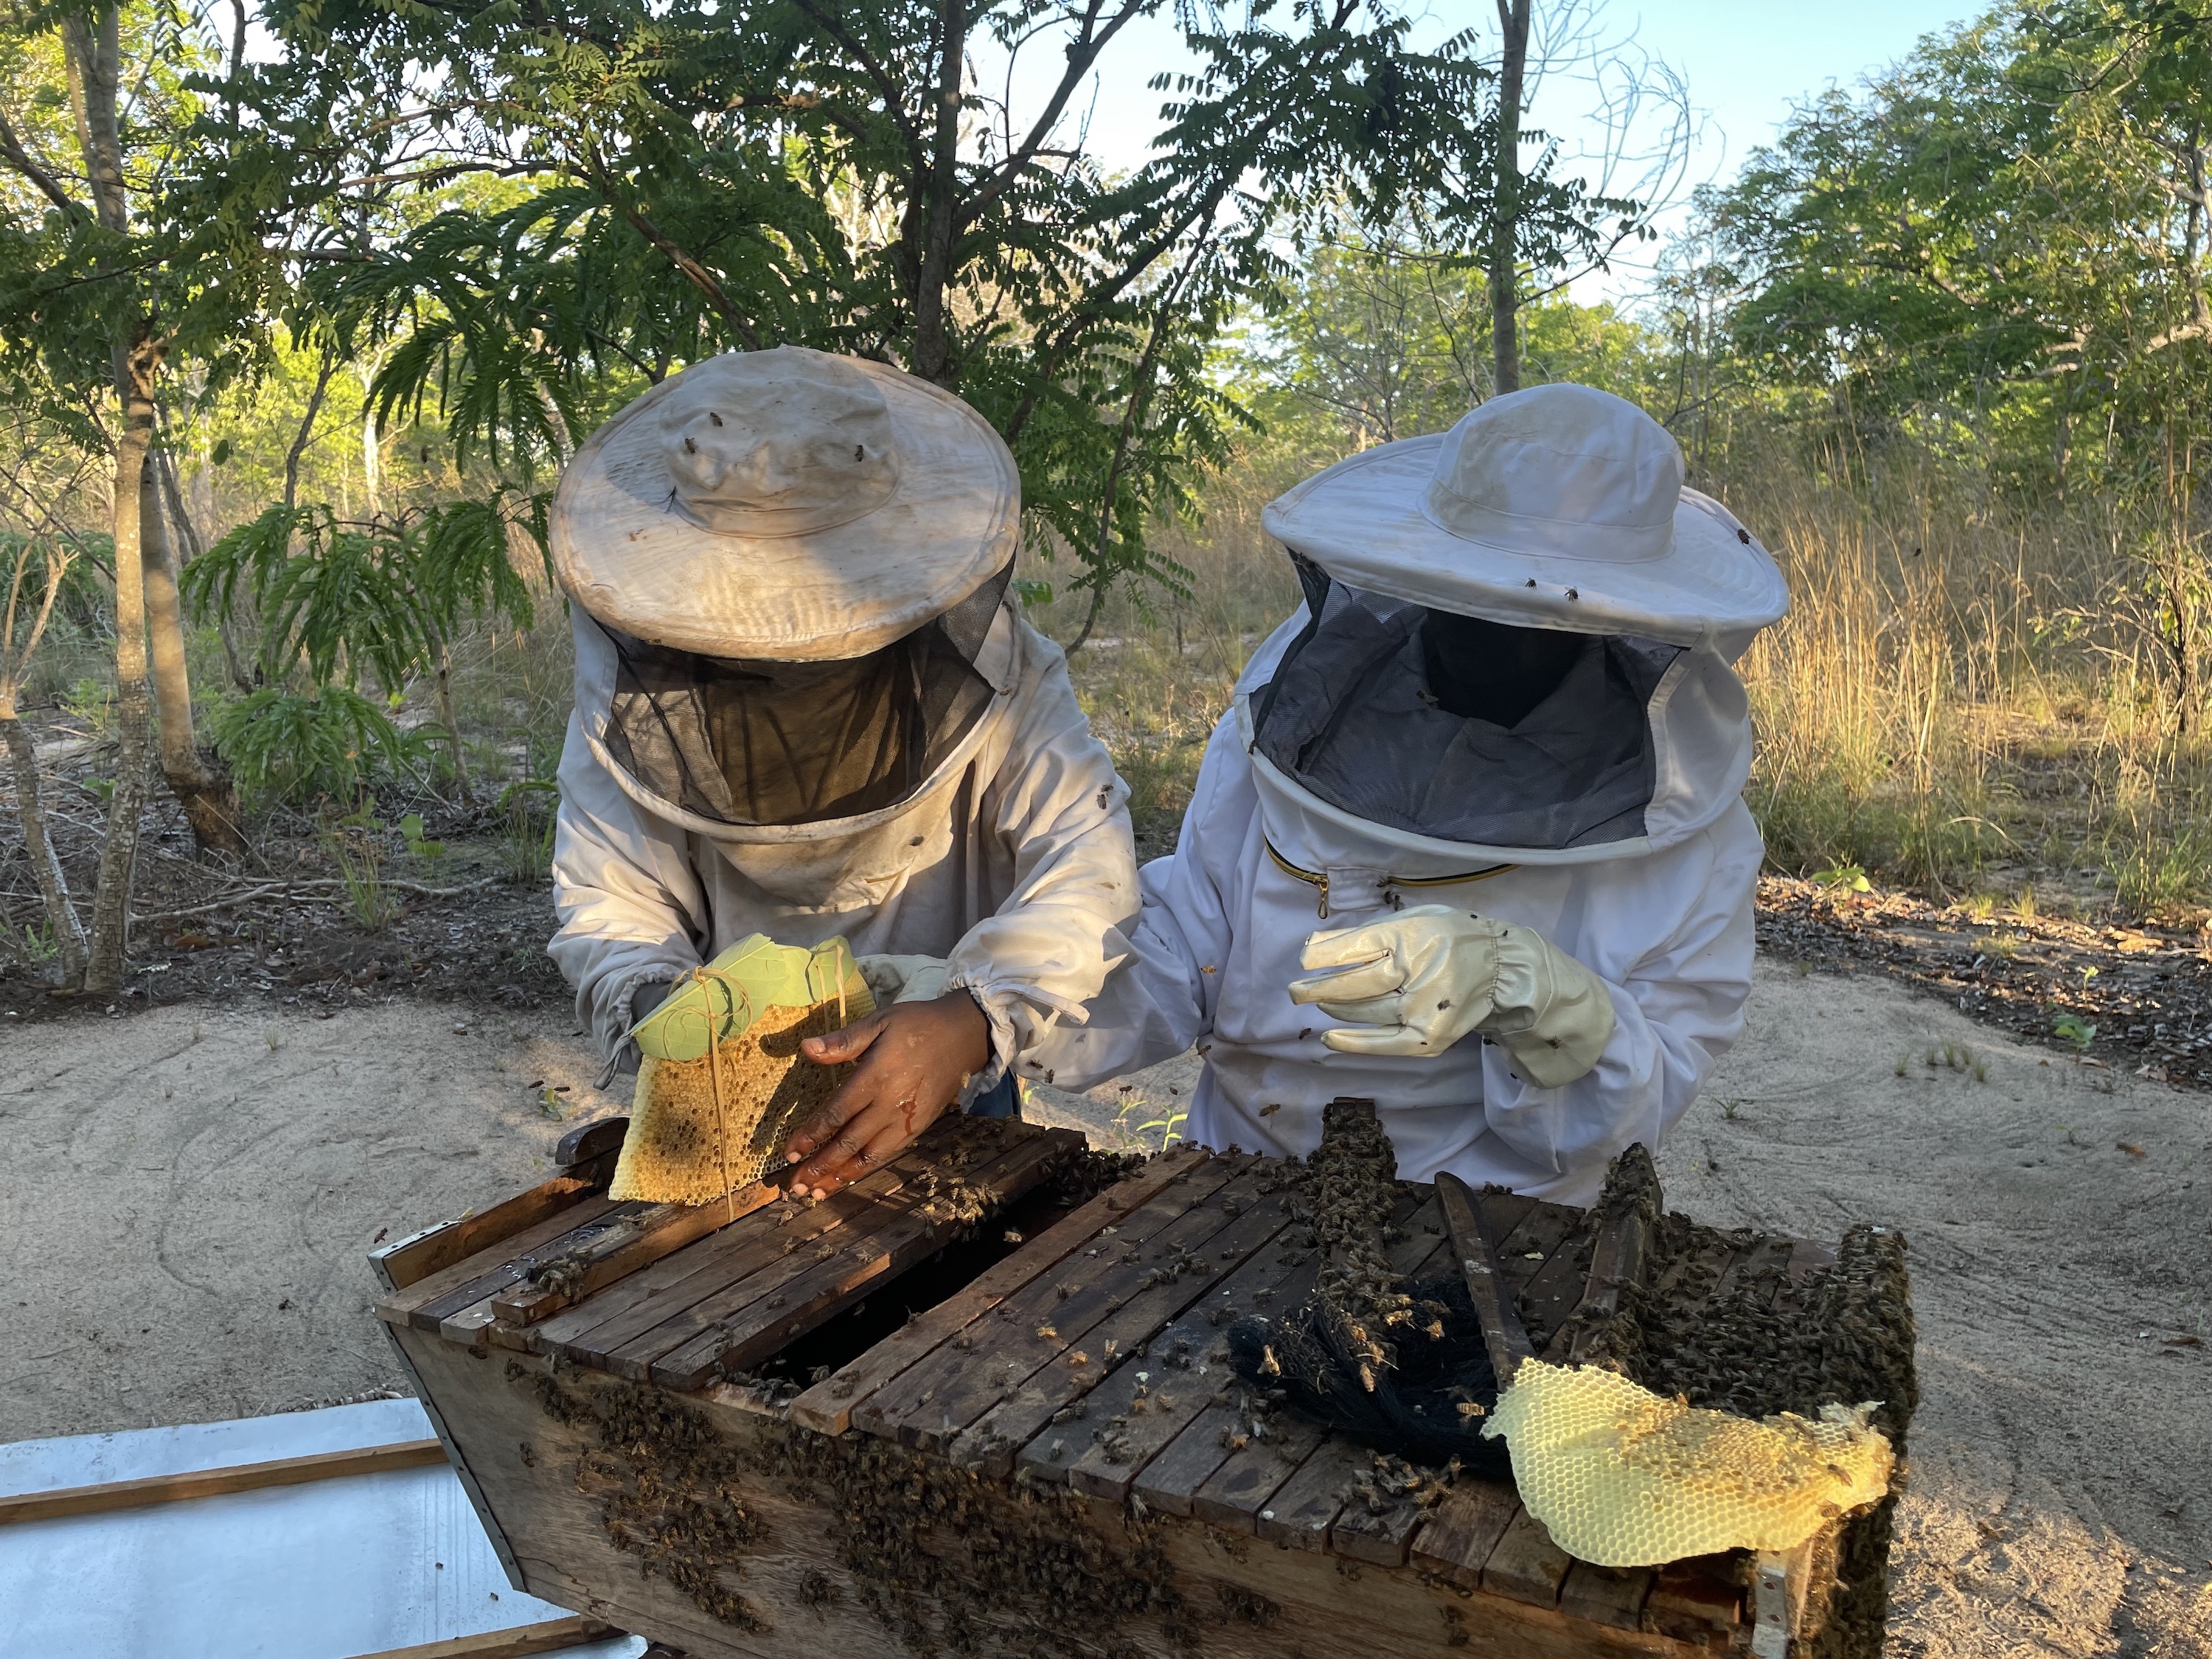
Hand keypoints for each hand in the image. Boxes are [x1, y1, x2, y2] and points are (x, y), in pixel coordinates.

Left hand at [783, 992, 992, 1196]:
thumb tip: (806, 1047)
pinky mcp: (918, 1128)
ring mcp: (906, 1121)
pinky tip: (848, 1177)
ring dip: (839, 1176)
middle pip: (848, 1143)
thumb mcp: (878, 1023)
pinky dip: (864, 1170)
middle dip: (819, 1166)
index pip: (836, 1114)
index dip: (811, 1135)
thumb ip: (843, 1041)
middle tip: (796, 1185)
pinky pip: (887, 1155)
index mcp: (876, 1077)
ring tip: (817, 1192)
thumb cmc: (917, 1025)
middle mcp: (889, 1105)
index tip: (790, 1153)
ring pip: (868, 1157)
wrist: (964, 1036)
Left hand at [1288, 905, 1505, 1055]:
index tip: (1304, 959)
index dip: (1326, 954)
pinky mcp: (1429, 1038)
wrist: (1501, 970)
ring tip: (1317, 1003)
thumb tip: (1314, 946)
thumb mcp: (1412, 921)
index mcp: (1413, 936)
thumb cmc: (1449, 940)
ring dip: (1335, 1009)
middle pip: (1356, 983)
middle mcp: (1418, 973)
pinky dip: (1353, 1042)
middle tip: (1294, 991)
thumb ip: (1365, 933)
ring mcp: (1424, 1009)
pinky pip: (1383, 1044)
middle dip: (1318, 988)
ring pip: (1366, 1011)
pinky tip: (1329, 1038)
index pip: (1359, 947)